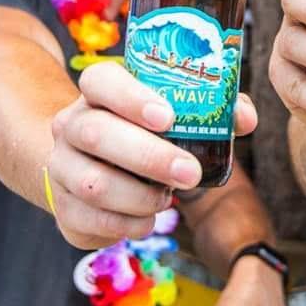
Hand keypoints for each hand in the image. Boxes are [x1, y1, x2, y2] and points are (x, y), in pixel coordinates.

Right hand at [47, 62, 258, 248]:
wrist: (90, 166)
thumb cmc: (143, 133)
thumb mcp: (174, 113)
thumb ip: (212, 109)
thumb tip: (243, 118)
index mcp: (97, 92)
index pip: (101, 81)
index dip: (132, 97)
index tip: (168, 117)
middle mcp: (71, 124)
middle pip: (97, 134)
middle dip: (148, 156)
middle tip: (190, 173)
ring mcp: (62, 166)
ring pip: (94, 184)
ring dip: (139, 197)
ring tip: (167, 199)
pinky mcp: (63, 206)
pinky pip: (91, 219)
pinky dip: (127, 224)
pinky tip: (148, 219)